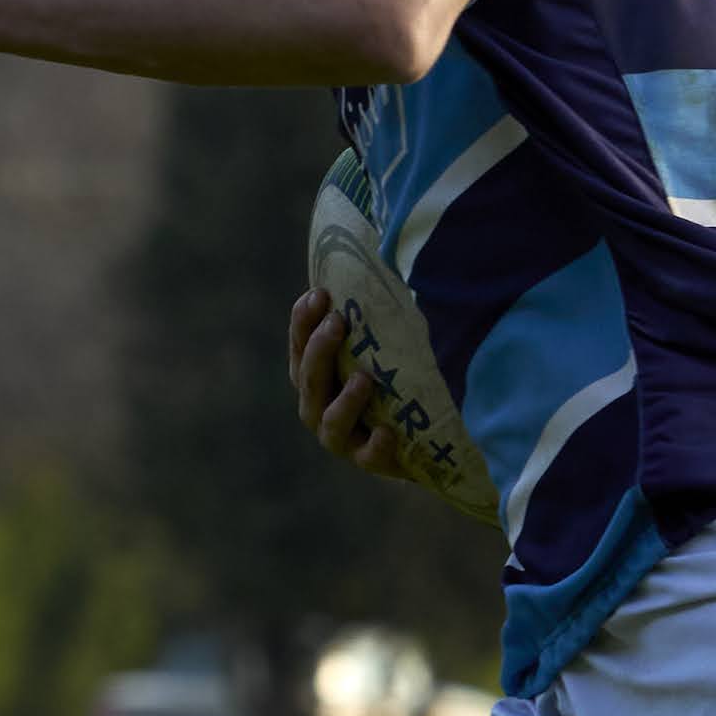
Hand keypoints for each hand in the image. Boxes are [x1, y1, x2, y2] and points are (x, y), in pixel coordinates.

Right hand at [285, 291, 408, 484]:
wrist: (416, 439)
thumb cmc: (389, 381)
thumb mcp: (377, 346)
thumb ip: (369, 317)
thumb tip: (381, 254)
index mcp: (313, 376)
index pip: (299, 345)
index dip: (303, 321)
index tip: (319, 294)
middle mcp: (318, 406)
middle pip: (308, 379)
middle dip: (319, 350)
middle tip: (337, 322)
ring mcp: (341, 437)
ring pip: (331, 420)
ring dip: (345, 399)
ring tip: (364, 379)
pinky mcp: (369, 461)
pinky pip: (368, 456)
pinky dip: (375, 445)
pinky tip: (387, 432)